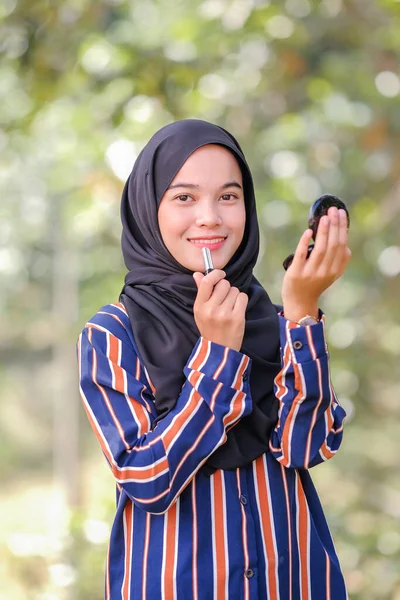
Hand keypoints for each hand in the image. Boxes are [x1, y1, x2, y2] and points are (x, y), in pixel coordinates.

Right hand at [192, 269, 247, 351]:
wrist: (219, 350)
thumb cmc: (209, 328)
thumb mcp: (200, 311)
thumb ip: (200, 291)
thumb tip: (197, 274)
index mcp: (199, 306)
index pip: (207, 282)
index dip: (216, 274)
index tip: (220, 275)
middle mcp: (211, 309)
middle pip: (224, 284)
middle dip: (226, 289)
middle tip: (225, 299)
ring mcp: (224, 314)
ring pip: (235, 290)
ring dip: (234, 296)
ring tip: (230, 307)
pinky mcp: (237, 318)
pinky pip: (243, 297)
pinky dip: (241, 301)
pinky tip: (237, 309)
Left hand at [282, 207, 350, 321]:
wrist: (300, 303)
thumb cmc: (315, 285)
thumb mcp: (331, 275)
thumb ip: (340, 262)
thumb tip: (346, 247)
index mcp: (335, 270)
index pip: (341, 245)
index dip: (342, 228)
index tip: (341, 213)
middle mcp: (325, 271)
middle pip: (333, 245)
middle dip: (334, 225)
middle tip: (333, 210)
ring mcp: (310, 272)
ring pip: (320, 249)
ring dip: (323, 232)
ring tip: (324, 218)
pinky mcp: (296, 273)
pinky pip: (302, 255)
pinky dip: (305, 243)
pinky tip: (308, 232)